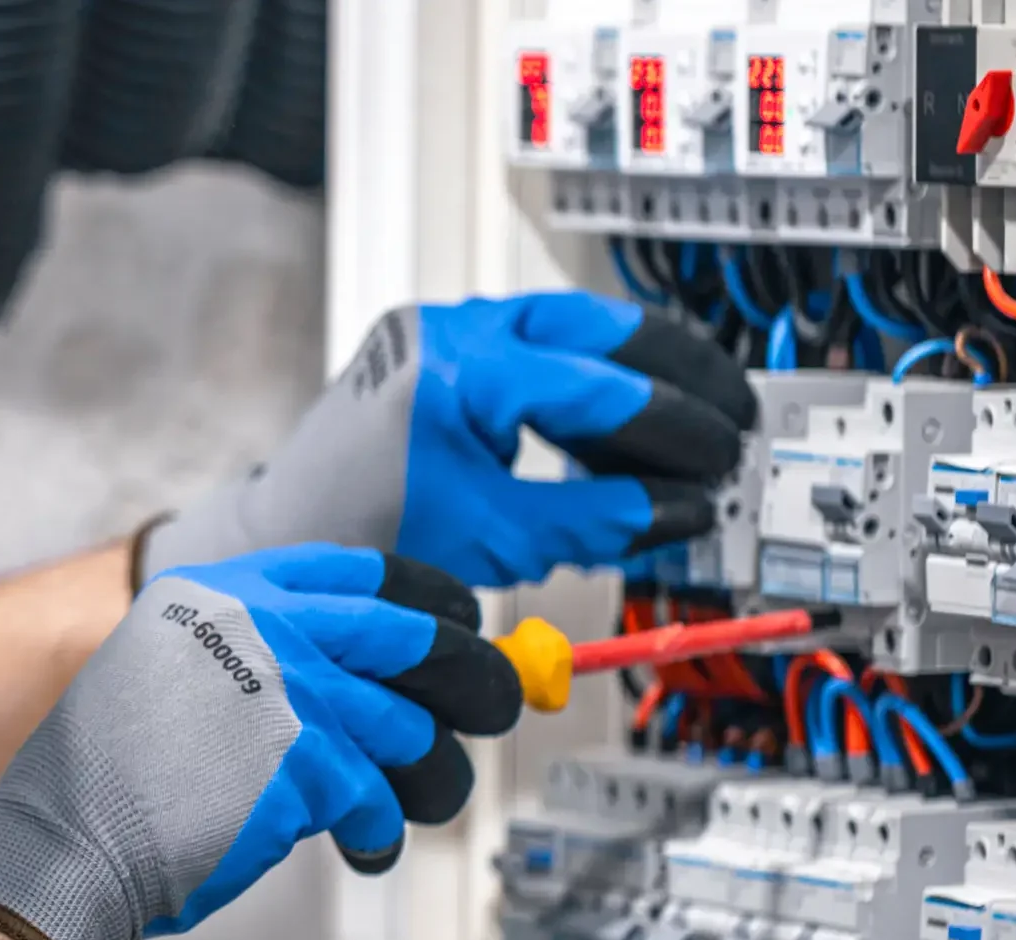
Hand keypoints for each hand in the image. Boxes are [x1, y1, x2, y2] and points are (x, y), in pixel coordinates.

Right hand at [0, 544, 521, 939]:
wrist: (66, 841)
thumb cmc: (112, 774)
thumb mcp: (168, 664)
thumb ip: (255, 649)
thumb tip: (367, 670)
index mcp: (226, 591)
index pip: (358, 572)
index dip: (426, 597)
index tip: (459, 619)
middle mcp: (261, 625)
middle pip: (412, 638)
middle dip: (474, 677)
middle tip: (495, 705)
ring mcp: (286, 691)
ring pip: (412, 730)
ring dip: (426, 778)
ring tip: (401, 808)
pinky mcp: (305, 766)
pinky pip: (378, 801)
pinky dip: (377, 834)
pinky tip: (359, 848)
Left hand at [141, 293, 756, 589]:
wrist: (284, 531)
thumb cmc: (359, 536)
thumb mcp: (491, 537)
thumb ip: (593, 520)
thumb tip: (678, 508)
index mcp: (456, 369)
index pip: (595, 386)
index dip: (671, 427)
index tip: (717, 462)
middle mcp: (449, 329)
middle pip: (597, 326)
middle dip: (675, 371)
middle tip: (731, 415)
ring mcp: (443, 328)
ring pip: (572, 327)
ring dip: (636, 373)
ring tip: (689, 425)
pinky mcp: (441, 345)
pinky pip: (537, 346)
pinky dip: (586, 382)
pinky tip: (620, 429)